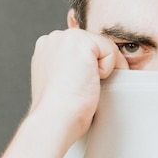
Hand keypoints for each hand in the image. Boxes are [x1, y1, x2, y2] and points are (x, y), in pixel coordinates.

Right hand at [29, 28, 128, 146]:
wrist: (54, 119)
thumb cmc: (59, 112)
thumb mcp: (62, 84)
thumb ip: (71, 69)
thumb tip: (91, 71)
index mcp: (46, 49)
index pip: (82, 48)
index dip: (91, 67)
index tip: (82, 86)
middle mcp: (53, 39)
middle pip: (95, 45)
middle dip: (98, 66)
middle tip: (86, 88)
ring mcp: (66, 38)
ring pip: (104, 47)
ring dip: (102, 69)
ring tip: (84, 86)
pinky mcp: (81, 43)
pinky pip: (111, 51)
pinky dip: (107, 70)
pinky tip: (88, 81)